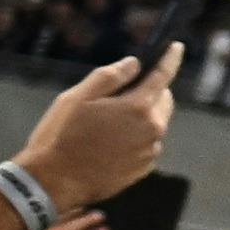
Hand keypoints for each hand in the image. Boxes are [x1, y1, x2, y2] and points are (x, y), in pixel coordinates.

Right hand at [17, 47, 181, 212]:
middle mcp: (152, 129)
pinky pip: (146, 145)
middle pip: (162, 100)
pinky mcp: (142, 169)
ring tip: (107, 124)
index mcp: (139, 107)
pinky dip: (136, 138)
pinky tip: (109, 144)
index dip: (170, 58)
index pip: (163, 76)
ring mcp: (149, 152)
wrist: (53, 182)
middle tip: (120, 95)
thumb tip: (134, 64)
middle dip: (150, 91)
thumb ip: (110, 76)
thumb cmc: (61, 135)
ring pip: (154, 124)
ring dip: (141, 117)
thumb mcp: (78, 96)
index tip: (176, 47)